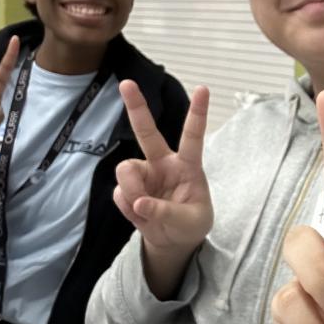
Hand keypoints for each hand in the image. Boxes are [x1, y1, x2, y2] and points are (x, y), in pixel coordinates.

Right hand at [113, 82, 212, 251]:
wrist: (174, 240)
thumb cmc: (191, 223)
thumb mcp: (190, 222)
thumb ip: (167, 212)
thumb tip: (140, 202)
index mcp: (187, 165)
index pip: (193, 136)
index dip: (197, 113)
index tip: (203, 89)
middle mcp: (163, 163)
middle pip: (146, 131)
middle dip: (136, 107)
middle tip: (126, 83)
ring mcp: (143, 174)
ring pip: (125, 171)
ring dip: (132, 191)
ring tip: (144, 209)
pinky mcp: (127, 188)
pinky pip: (119, 194)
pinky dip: (128, 208)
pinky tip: (141, 215)